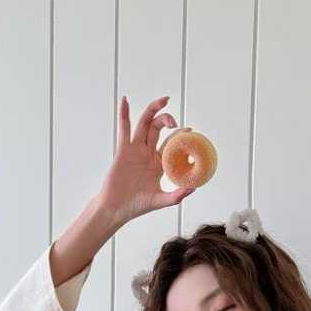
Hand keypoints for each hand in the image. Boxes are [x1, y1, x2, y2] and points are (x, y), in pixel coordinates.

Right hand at [97, 95, 194, 226]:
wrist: (116, 210)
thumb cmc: (136, 206)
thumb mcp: (161, 200)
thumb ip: (177, 195)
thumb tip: (194, 187)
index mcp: (158, 163)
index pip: (171, 143)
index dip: (180, 135)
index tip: (190, 131)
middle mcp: (147, 153)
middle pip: (158, 128)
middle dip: (168, 119)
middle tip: (175, 121)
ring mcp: (135, 150)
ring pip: (144, 124)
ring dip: (153, 110)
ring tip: (163, 100)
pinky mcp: (123, 150)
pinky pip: (124, 129)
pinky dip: (124, 114)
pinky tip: (125, 100)